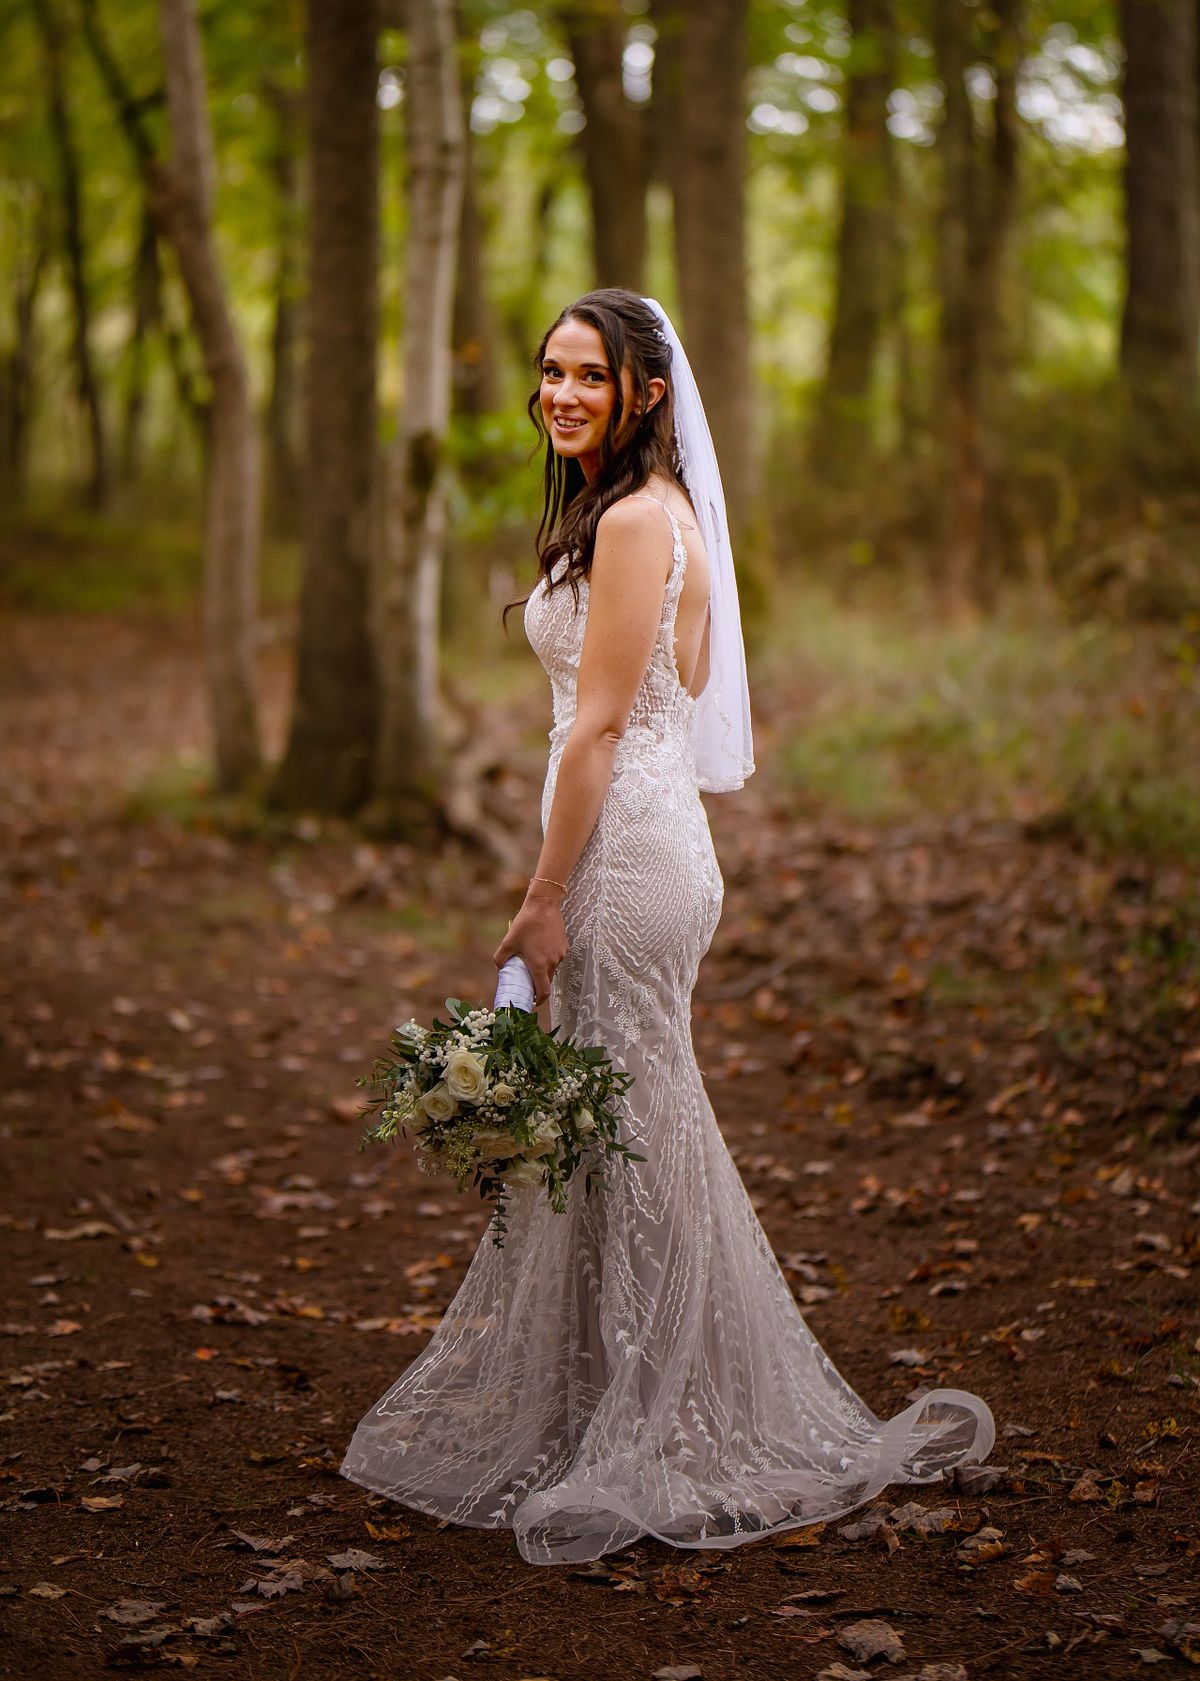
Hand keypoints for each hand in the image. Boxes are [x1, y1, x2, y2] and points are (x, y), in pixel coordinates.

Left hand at [493, 885, 568, 1006]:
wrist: (544, 904)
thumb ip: (501, 959)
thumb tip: (500, 969)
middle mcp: (553, 962)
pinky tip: (540, 948)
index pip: (543, 991)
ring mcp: (560, 954)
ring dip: (543, 970)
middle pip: (548, 981)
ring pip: (552, 969)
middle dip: (539, 985)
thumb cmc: (525, 923)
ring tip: (532, 961)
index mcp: (539, 964)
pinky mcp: (564, 946)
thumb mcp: (508, 942)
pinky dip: (549, 959)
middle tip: (528, 983)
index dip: (539, 1000)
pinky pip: (556, 958)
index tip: (532, 1002)